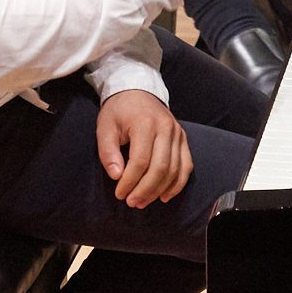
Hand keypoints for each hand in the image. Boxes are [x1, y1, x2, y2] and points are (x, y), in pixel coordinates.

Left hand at [96, 89, 191, 206]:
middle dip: (145, 190)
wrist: (137, 90)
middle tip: (131, 202)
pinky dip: (178, 184)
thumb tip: (116, 176)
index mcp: (145, 124)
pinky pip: (186, 165)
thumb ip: (108, 152)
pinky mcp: (183, 139)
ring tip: (143, 201)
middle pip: (160, 168)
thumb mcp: (105, 127)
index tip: (119, 193)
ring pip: (174, 170)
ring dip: (159, 190)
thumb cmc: (119, 110)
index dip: (130, 182)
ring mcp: (177, 133)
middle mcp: (166, 128)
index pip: (141, 161)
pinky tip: (164, 195)